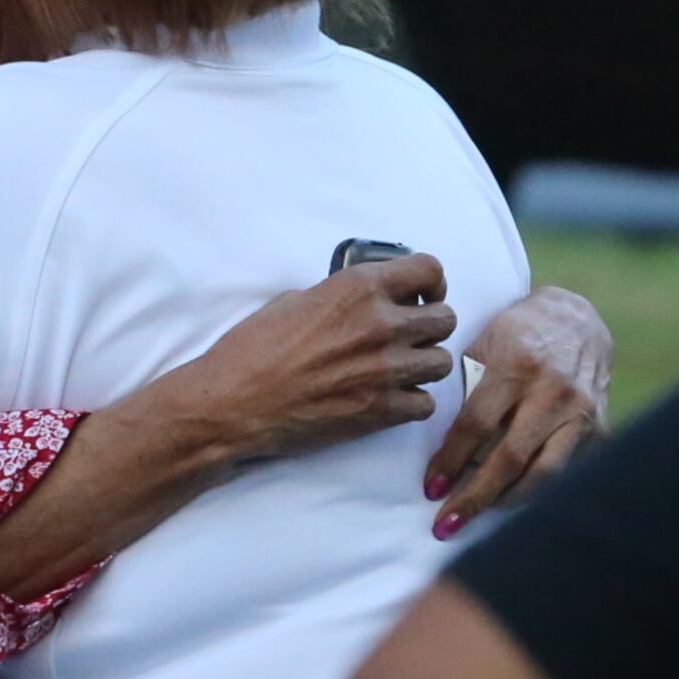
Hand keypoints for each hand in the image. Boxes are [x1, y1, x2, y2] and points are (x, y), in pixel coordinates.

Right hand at [163, 254, 459, 471]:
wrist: (233, 403)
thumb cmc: (252, 349)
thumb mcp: (294, 299)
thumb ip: (341, 297)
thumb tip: (363, 301)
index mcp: (359, 287)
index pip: (430, 269)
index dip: (431, 282)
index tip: (423, 294)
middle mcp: (381, 323)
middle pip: (445, 318)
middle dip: (430, 325)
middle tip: (411, 334)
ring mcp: (386, 369)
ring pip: (443, 362)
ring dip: (425, 364)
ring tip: (401, 369)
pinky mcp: (382, 410)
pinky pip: (426, 403)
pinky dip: (413, 401)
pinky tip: (391, 398)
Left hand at [426, 284, 611, 540]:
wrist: (576, 320)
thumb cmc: (518, 334)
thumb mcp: (484, 345)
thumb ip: (465, 390)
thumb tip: (440, 446)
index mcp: (518, 364)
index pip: (477, 424)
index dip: (451, 461)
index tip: (431, 489)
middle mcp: (553, 391)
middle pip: (510, 457)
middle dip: (475, 496)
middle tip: (446, 524)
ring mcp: (581, 412)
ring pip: (544, 473)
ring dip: (507, 502)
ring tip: (478, 516)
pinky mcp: (600, 427)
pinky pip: (567, 472)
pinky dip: (539, 491)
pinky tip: (513, 502)